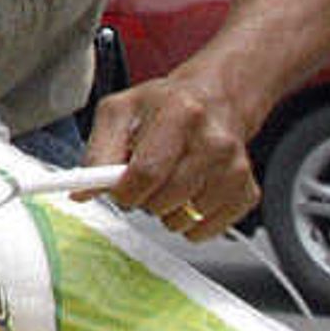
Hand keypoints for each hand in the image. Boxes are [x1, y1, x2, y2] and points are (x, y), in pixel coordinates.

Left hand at [84, 70, 264, 242]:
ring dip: (166, 211)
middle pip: (164, 200)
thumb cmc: (164, 106)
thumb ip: (97, 151)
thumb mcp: (120, 112)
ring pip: (184, 220)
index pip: (146, 172)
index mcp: (180, 113)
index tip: (118, 189)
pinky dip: (190, 221)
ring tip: (168, 181)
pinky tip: (188, 193)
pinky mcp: (247, 192)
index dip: (124, 190)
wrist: (215, 100)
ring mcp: (235, 168)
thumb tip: (81, 192)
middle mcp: (214, 141)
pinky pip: (206, 230)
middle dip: (142, 198)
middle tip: (144, 178)